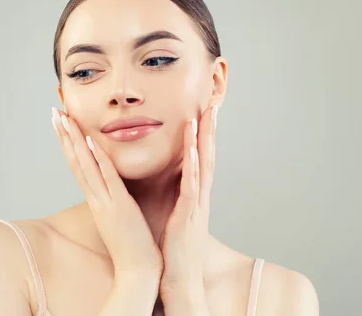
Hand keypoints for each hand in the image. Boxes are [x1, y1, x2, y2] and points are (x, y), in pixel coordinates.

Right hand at [51, 108, 162, 279]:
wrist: (138, 273)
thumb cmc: (132, 246)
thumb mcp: (119, 217)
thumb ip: (113, 199)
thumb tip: (112, 187)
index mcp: (96, 200)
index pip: (78, 166)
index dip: (68, 144)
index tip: (62, 123)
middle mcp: (96, 198)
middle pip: (75, 161)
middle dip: (64, 136)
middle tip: (54, 112)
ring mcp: (105, 202)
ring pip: (85, 166)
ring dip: (73, 140)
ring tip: (64, 118)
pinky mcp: (119, 207)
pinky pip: (107, 178)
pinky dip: (97, 159)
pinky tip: (89, 140)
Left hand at [158, 105, 217, 312]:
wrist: (178, 281)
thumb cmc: (175, 251)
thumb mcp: (177, 219)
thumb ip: (178, 201)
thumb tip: (173, 188)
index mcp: (193, 197)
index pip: (200, 160)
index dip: (202, 137)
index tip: (202, 114)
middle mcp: (199, 198)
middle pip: (207, 157)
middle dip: (209, 130)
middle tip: (211, 104)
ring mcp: (196, 206)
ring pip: (203, 166)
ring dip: (204, 140)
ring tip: (203, 116)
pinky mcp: (188, 217)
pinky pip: (192, 187)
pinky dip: (194, 166)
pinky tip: (195, 150)